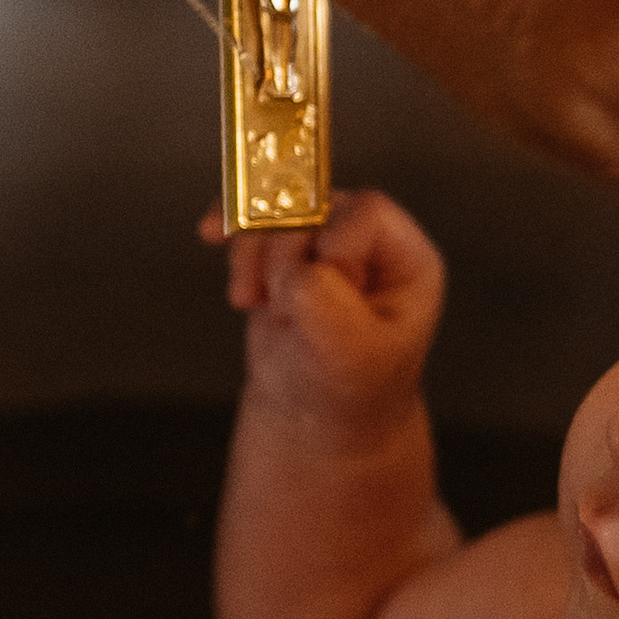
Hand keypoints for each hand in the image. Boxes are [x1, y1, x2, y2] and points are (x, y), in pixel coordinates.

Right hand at [206, 186, 443, 428]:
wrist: (316, 412)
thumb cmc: (350, 387)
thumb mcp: (351, 353)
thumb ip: (325, 302)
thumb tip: (292, 265)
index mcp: (406, 258)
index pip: (366, 215)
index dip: (333, 249)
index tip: (321, 300)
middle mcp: (369, 241)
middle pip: (314, 205)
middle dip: (284, 256)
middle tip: (283, 310)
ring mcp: (323, 242)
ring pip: (275, 210)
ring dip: (252, 254)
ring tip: (254, 302)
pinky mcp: (285, 251)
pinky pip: (251, 217)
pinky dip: (231, 229)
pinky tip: (211, 234)